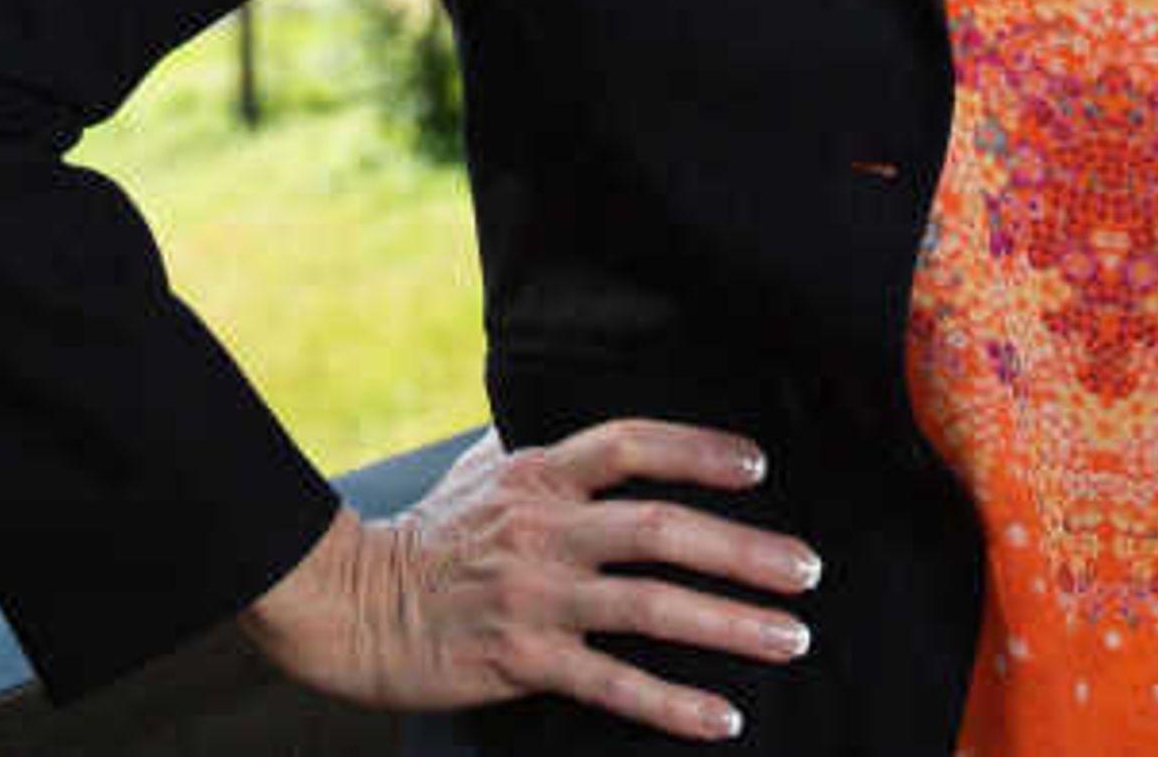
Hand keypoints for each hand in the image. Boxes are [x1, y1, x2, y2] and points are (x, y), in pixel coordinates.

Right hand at [237, 419, 821, 740]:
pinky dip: (672, 703)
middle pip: (661, 527)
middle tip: (807, 569)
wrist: (350, 603)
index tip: (758, 465)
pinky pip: (613, 682)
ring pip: (650, 605)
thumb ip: (546, 455)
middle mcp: (543, 528)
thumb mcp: (480, 472)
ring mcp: (534, 596)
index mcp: (537, 474)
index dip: (697, 449)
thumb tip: (602, 438)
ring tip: (791, 637)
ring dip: (730, 623)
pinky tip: (721, 718)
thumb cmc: (426, 536)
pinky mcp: (522, 658)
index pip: (630, 445)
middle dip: (744, 549)